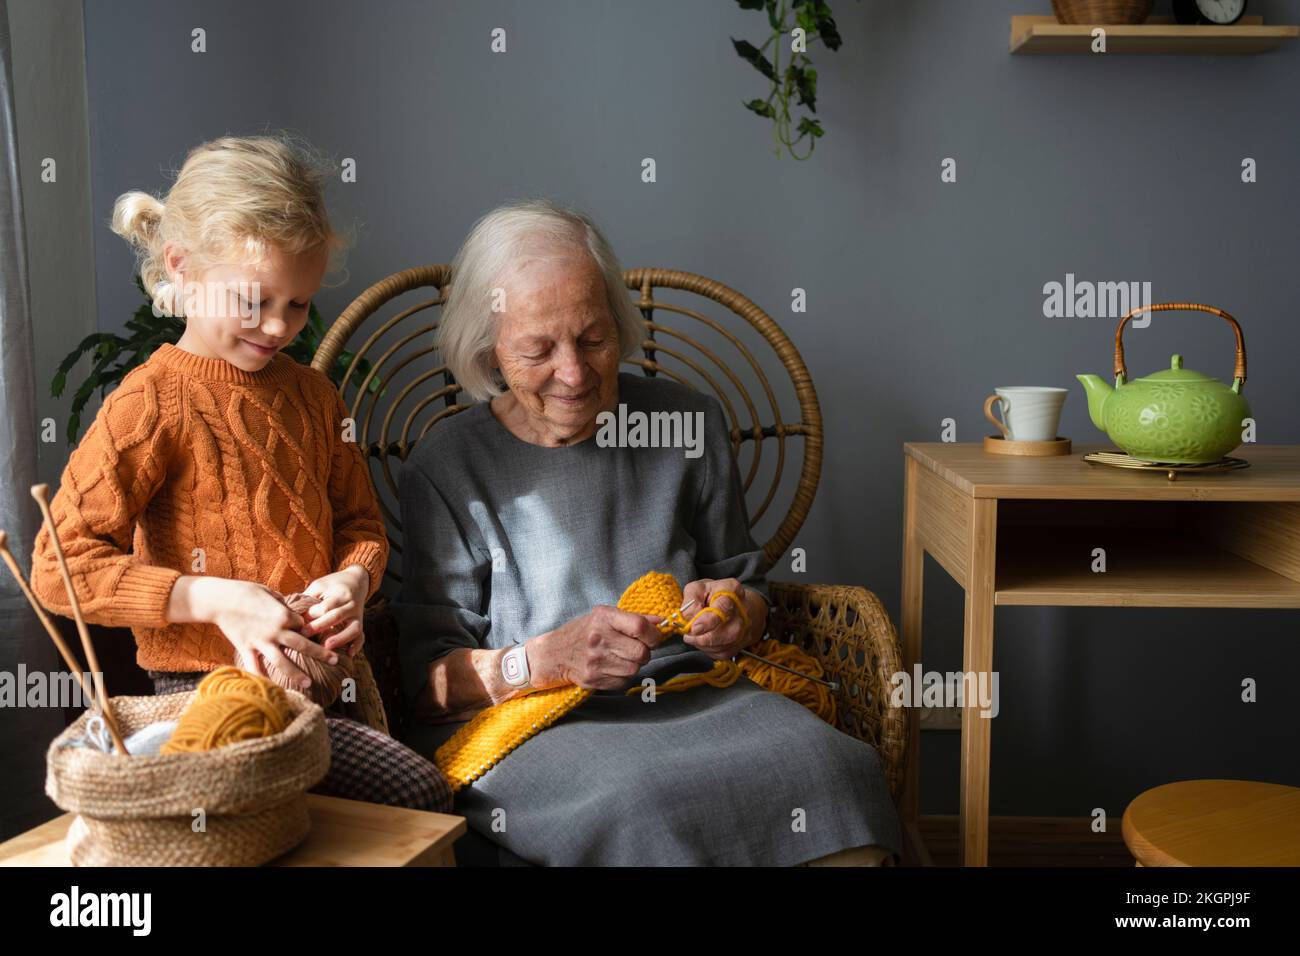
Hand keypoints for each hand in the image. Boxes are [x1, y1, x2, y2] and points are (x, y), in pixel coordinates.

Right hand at [200, 579, 337, 690]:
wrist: (220, 599)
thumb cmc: (246, 591)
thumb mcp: (269, 593)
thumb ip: (283, 603)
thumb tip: (290, 606)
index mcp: (284, 615)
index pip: (304, 625)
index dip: (310, 629)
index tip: (316, 634)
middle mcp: (276, 630)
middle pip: (303, 645)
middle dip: (321, 654)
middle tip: (335, 661)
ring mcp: (261, 641)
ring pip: (283, 661)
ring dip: (297, 674)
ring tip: (309, 684)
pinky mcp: (246, 648)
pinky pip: (255, 667)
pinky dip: (261, 679)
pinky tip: (269, 690)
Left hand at [299, 565, 367, 656]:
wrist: (357, 580)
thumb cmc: (332, 584)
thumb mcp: (319, 585)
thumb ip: (307, 597)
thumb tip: (289, 612)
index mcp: (340, 594)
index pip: (325, 606)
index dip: (311, 614)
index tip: (297, 622)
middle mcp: (351, 605)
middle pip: (336, 617)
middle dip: (319, 626)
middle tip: (303, 635)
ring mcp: (358, 615)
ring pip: (353, 628)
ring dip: (340, 638)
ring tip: (326, 647)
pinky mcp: (360, 623)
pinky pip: (361, 636)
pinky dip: (357, 645)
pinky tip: (348, 654)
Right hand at [528, 605, 666, 690]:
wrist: (555, 653)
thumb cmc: (584, 631)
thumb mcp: (606, 616)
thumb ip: (635, 618)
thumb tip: (662, 621)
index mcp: (603, 618)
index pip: (639, 626)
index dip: (653, 634)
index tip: (653, 637)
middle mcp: (598, 638)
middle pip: (641, 652)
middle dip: (644, 652)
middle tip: (635, 649)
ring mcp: (595, 661)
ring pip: (634, 669)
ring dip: (634, 665)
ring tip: (621, 657)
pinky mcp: (593, 679)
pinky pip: (623, 682)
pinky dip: (624, 677)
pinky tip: (613, 668)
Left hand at [681, 578, 766, 660]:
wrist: (734, 604)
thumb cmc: (713, 595)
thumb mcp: (697, 589)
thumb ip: (691, 601)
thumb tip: (690, 619)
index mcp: (732, 590)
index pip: (724, 607)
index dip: (708, 621)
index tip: (694, 629)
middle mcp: (743, 610)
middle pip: (728, 632)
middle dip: (703, 638)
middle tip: (689, 635)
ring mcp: (746, 628)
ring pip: (724, 645)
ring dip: (704, 645)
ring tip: (695, 636)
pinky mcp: (742, 643)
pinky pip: (723, 653)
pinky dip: (709, 650)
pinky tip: (704, 640)